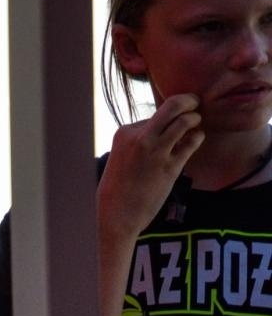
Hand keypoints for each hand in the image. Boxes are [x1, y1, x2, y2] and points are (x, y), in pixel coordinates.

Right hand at [98, 93, 202, 238]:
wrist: (117, 214)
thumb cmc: (118, 187)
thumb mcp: (120, 155)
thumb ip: (137, 140)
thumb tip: (160, 128)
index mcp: (124, 132)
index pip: (153, 115)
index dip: (166, 117)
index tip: (172, 121)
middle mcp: (140, 138)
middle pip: (171, 106)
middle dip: (188, 101)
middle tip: (195, 102)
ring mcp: (156, 151)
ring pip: (184, 121)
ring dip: (195, 118)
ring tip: (197, 122)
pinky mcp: (170, 167)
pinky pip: (191, 143)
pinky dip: (198, 136)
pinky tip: (197, 138)